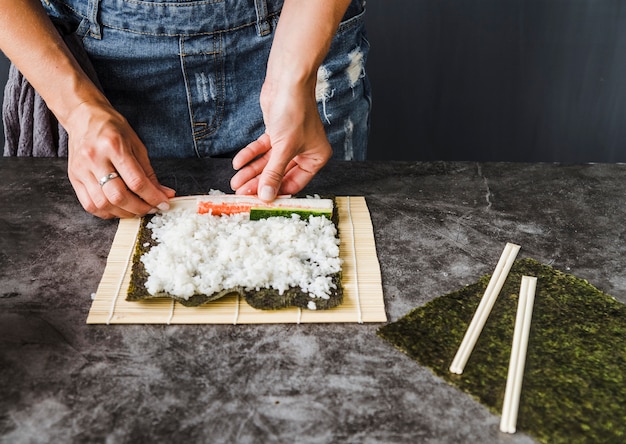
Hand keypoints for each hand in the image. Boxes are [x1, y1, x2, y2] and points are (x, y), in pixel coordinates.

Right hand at [65, 101, 174, 218]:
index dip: (153, 197)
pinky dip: (107, 212)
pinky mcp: (74, 178)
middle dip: (139, 208)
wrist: (83, 117)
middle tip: (151, 209)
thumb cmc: (112, 128)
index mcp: (114, 146)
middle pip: (118, 196)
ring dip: (124, 213)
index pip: (136, 181)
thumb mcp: (137, 145)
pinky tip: (118, 208)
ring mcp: (81, 169)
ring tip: (136, 209)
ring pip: (103, 204)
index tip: (164, 204)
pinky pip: (90, 205)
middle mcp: (95, 158)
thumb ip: (150, 173)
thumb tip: (165, 195)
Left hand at [230, 79, 331, 200]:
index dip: (276, 192)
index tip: (259, 200)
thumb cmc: (295, 111)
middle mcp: (304, 152)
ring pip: (268, 163)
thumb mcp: (284, 148)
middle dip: (259, 183)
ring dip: (251, 172)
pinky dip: (250, 155)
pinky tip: (238, 163)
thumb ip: (274, 174)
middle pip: (279, 174)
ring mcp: (290, 143)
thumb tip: (267, 196)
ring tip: (235, 181)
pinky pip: (262, 149)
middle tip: (242, 193)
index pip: (294, 184)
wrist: (288, 81)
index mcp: (315, 158)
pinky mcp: (276, 133)